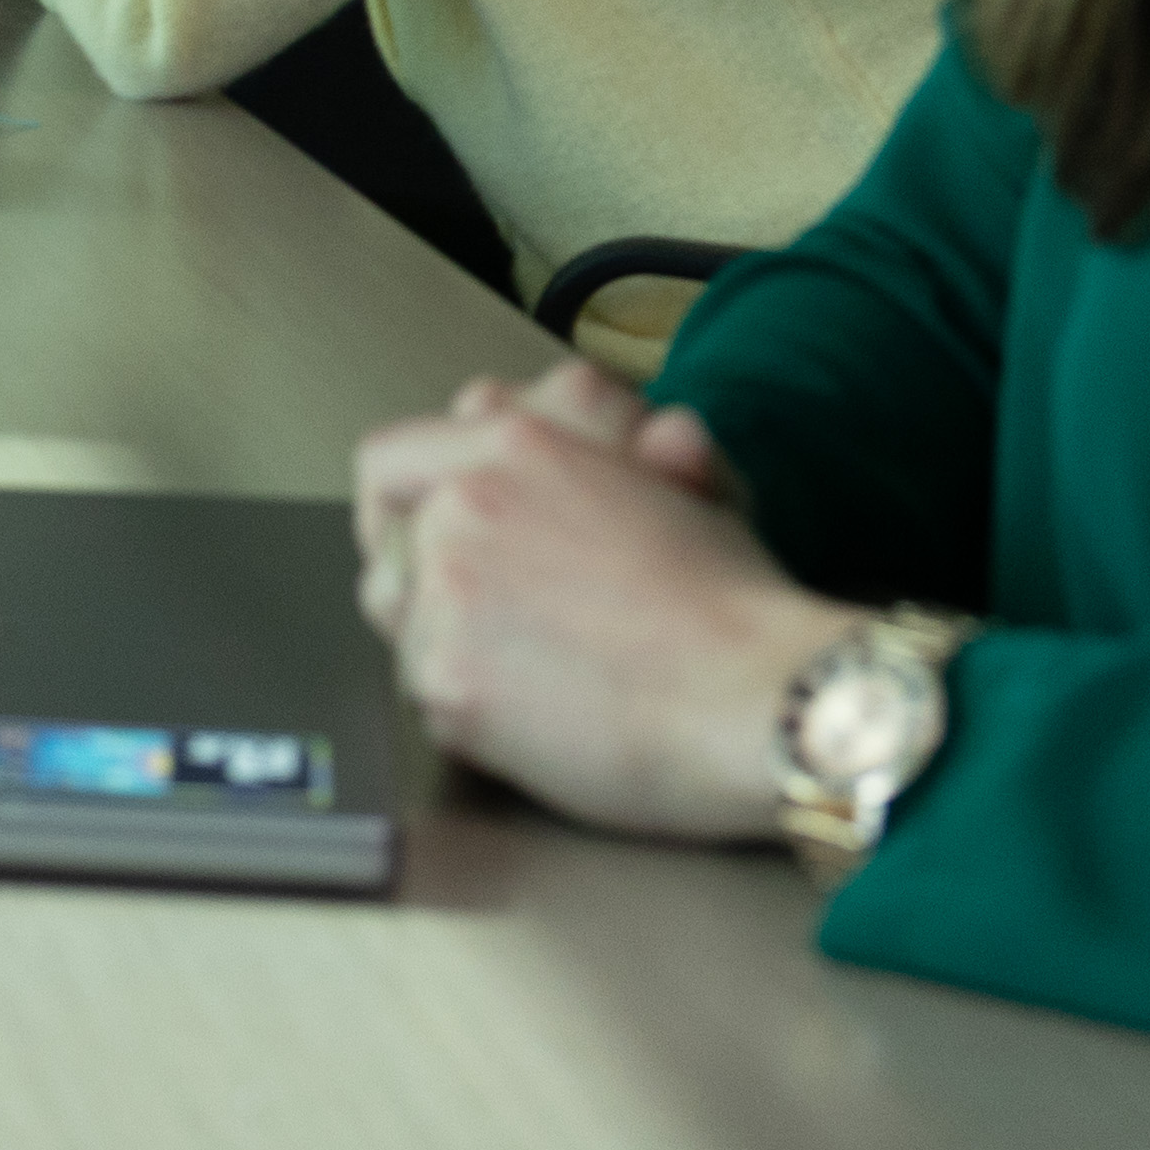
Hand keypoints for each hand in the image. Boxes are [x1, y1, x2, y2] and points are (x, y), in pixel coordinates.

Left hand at [350, 372, 837, 843]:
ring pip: (400, 630)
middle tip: (491, 626)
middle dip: (425, 589)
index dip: (400, 509)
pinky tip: (546, 723)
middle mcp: (462, 507)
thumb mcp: (675, 479)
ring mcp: (446, 596)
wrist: (762, 698)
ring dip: (448, 650)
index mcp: (510, 445)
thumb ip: (600, 446)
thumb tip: (601, 427)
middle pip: (387, 553)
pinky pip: (428, 699)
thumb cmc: (739, 602)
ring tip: (536, 676)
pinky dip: (474, 716)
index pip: (387, 462)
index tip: (427, 545)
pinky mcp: (448, 680)